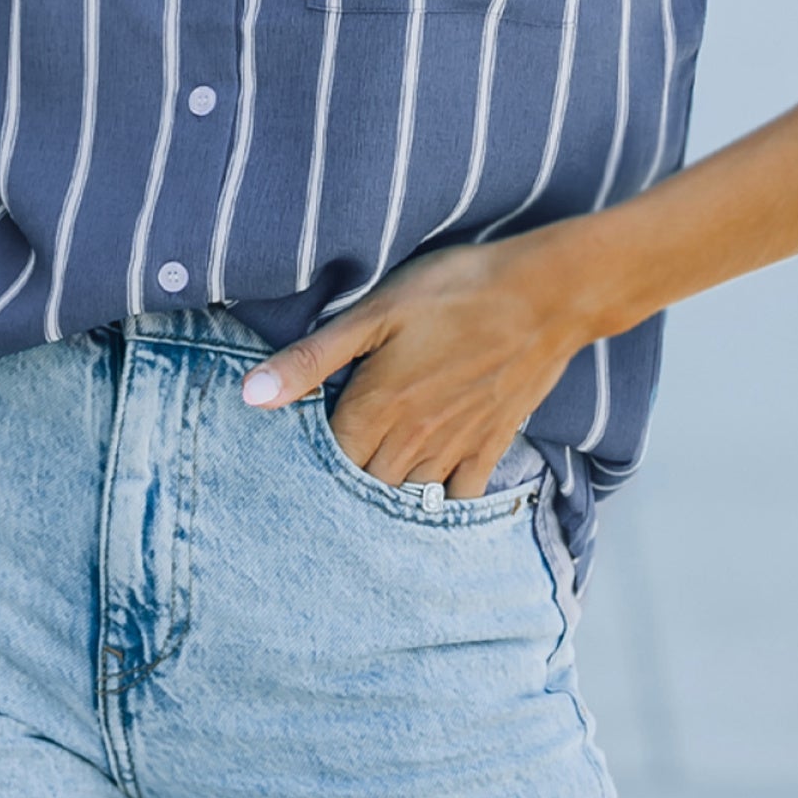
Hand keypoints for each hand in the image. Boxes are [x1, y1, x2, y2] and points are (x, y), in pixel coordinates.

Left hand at [240, 228, 594, 497]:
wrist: (547, 294)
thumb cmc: (456, 291)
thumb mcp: (375, 311)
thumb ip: (312, 358)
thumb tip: (250, 396)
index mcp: (376, 408)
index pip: (325, 462)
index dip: (302, 469)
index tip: (284, 471)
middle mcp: (413, 440)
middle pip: (363, 487)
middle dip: (339, 490)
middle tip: (317, 493)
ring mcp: (456, 446)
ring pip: (407, 497)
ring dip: (384, 502)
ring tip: (363, 503)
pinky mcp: (492, 443)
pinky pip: (460, 497)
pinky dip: (440, 507)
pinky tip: (427, 502)